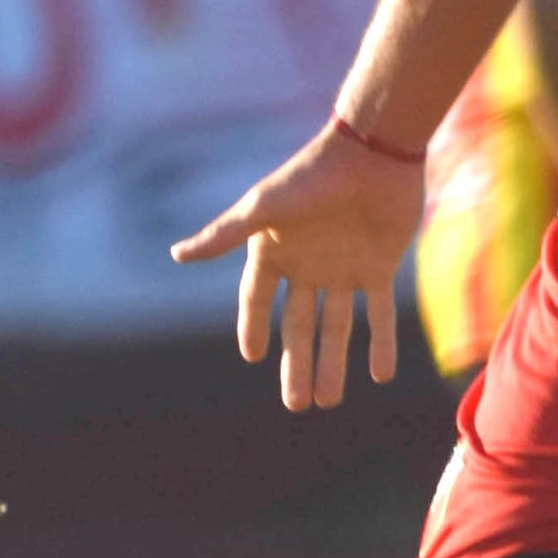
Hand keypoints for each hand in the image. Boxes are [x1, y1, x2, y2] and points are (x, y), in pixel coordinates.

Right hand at [171, 121, 427, 412]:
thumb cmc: (311, 176)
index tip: (252, 358)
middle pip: (298, 325)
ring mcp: (344, 268)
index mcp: (274, 250)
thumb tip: (175, 255)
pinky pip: (380, 314)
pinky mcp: (379, 267)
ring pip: (337, 327)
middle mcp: (307, 264)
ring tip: (327, 402)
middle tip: (295, 405)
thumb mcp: (262, 208)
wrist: (372, 153)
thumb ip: (224, 236)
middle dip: (297, 365)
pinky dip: (382, 343)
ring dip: (334, 364)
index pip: (256, 299)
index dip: (253, 328)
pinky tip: (380, 375)